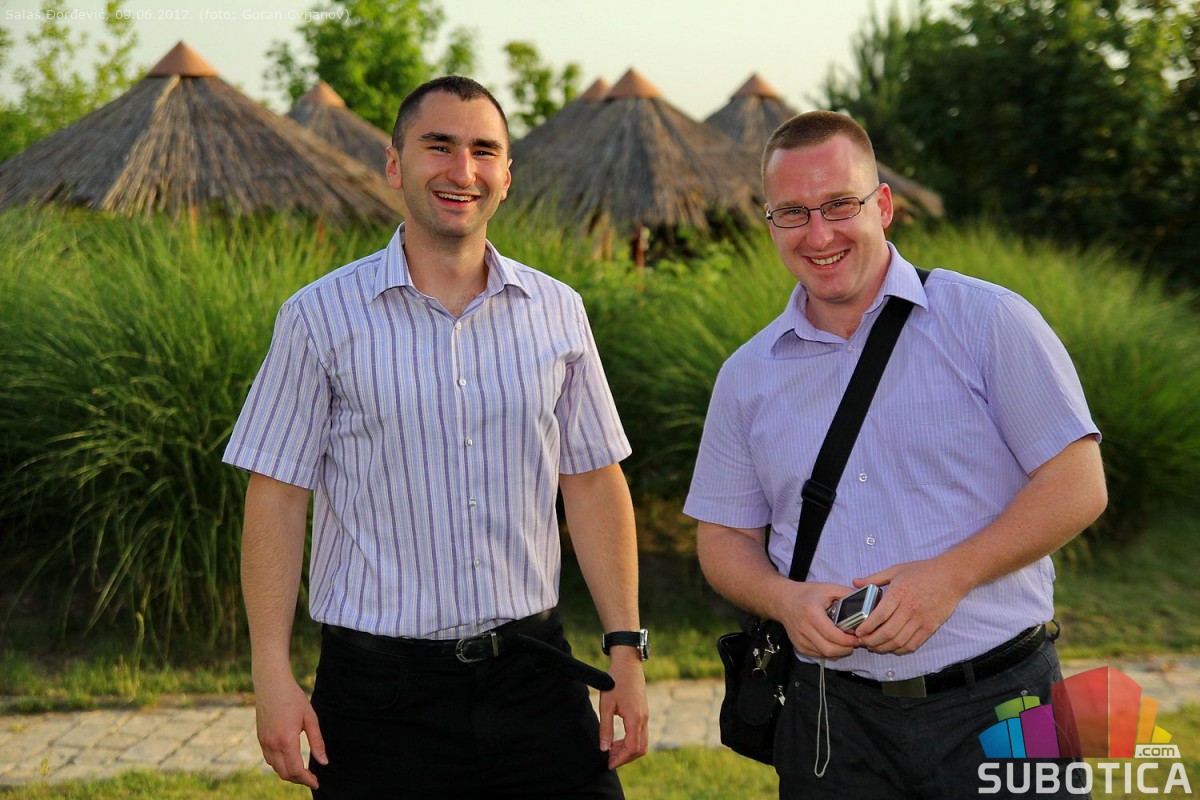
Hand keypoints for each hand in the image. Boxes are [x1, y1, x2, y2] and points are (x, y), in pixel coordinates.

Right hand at [254, 674, 327, 788]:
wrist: (271, 684)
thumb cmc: (294, 698)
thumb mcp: (310, 718)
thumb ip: (317, 742)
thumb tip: (324, 761)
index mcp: (287, 740)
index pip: (296, 770)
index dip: (307, 780)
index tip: (317, 782)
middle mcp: (272, 745)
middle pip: (285, 773)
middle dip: (299, 779)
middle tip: (312, 778)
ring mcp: (264, 742)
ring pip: (276, 768)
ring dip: (289, 774)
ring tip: (303, 771)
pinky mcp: (260, 739)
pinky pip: (269, 759)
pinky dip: (280, 765)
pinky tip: (289, 761)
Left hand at [599, 650, 648, 768]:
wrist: (628, 663)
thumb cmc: (615, 681)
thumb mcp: (606, 705)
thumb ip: (606, 729)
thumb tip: (604, 749)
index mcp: (635, 719)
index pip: (631, 748)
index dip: (620, 759)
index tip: (608, 764)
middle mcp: (644, 720)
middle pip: (640, 749)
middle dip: (625, 758)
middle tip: (609, 759)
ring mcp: (646, 717)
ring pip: (642, 743)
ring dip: (628, 751)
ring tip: (611, 750)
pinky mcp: (644, 713)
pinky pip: (641, 734)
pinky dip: (631, 742)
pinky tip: (618, 740)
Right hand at [775, 581, 859, 659]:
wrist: (783, 601)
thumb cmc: (806, 594)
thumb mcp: (827, 588)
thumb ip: (846, 594)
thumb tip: (865, 602)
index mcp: (811, 613)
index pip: (832, 634)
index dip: (847, 640)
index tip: (857, 638)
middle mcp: (804, 628)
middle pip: (829, 649)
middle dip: (846, 649)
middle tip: (855, 643)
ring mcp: (800, 639)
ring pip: (824, 655)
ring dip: (839, 652)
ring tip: (846, 643)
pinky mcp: (799, 647)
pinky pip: (818, 655)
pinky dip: (830, 653)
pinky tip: (834, 644)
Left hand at [853, 559, 968, 654]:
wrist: (951, 576)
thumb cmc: (923, 571)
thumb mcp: (896, 570)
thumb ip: (874, 578)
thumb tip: (855, 581)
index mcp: (899, 593)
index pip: (879, 615)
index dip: (867, 627)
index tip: (858, 632)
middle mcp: (909, 608)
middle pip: (887, 632)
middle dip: (871, 641)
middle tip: (862, 642)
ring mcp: (921, 620)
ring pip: (899, 641)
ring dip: (884, 647)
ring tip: (874, 647)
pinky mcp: (930, 627)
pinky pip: (913, 644)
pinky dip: (900, 649)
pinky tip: (892, 648)